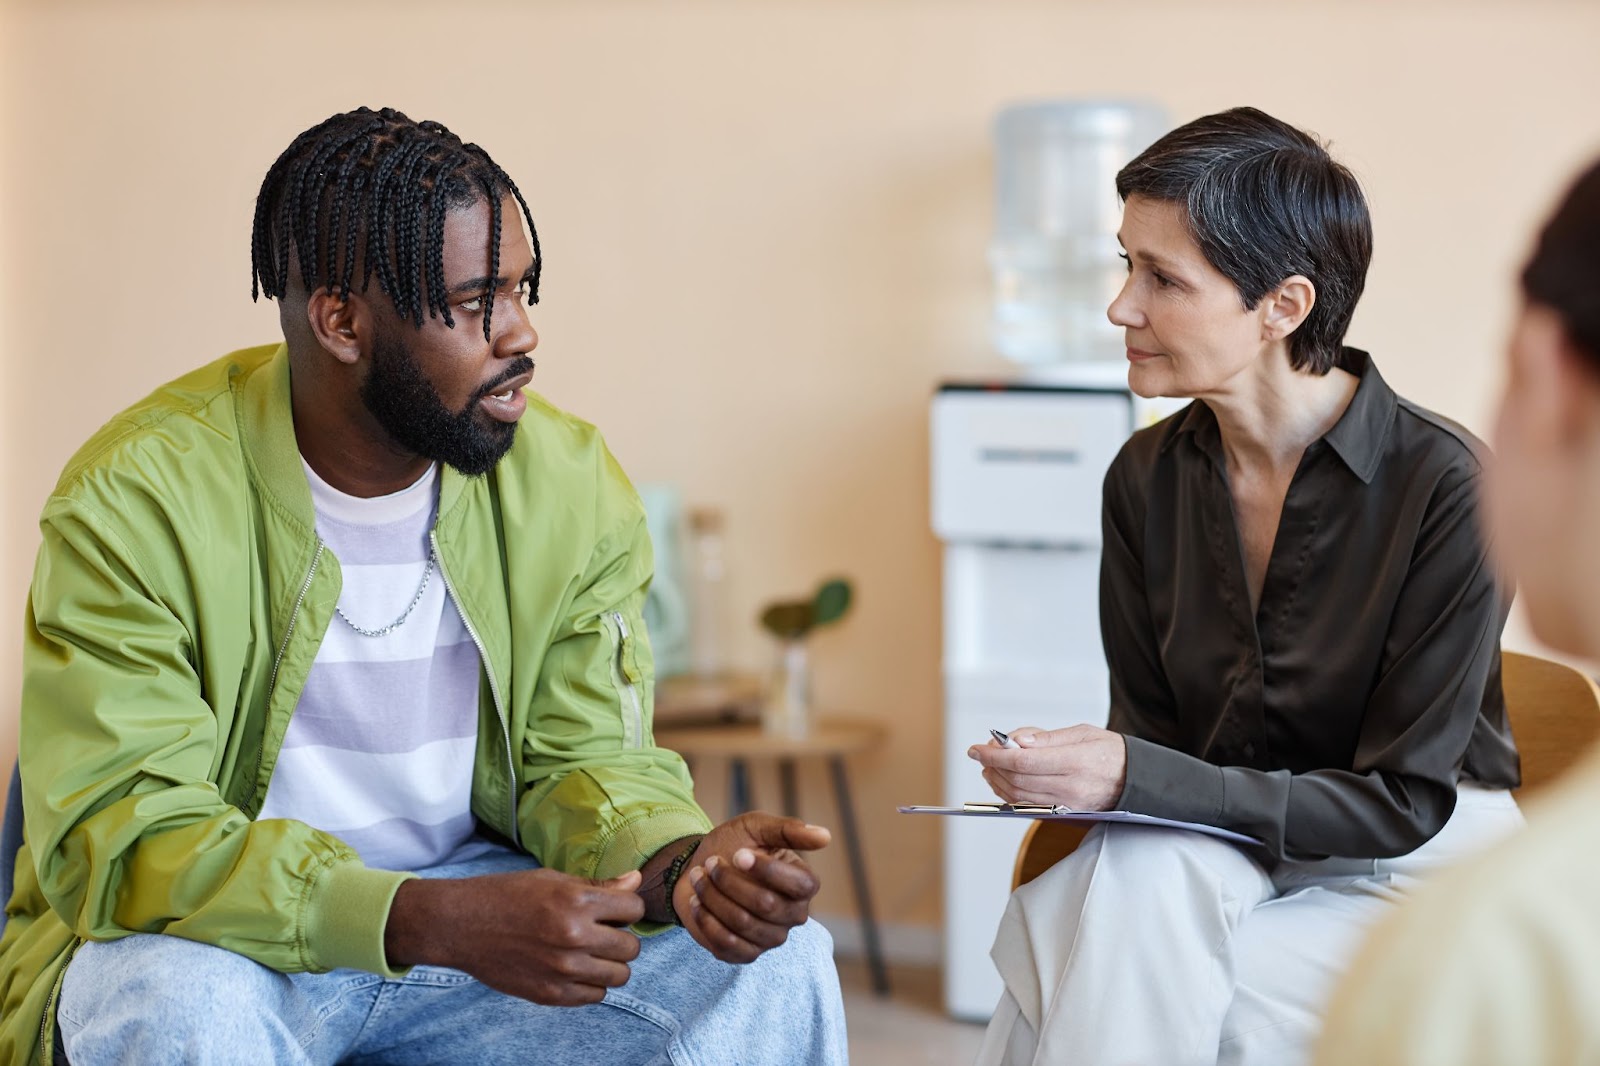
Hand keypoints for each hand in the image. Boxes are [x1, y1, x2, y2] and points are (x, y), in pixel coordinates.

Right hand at [385, 867, 645, 1006]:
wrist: (461, 924)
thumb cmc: (507, 895)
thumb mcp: (552, 879)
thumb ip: (598, 885)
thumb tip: (637, 880)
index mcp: (576, 901)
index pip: (634, 909)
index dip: (626, 907)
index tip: (614, 909)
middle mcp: (574, 936)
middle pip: (632, 946)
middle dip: (621, 937)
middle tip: (602, 931)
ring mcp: (563, 969)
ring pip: (620, 975)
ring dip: (610, 963)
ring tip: (591, 952)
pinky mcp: (550, 994)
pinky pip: (596, 995)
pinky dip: (592, 984)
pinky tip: (576, 969)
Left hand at [672, 812, 830, 963]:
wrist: (698, 869)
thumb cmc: (732, 846)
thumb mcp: (756, 828)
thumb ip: (788, 830)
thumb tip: (825, 836)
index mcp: (803, 884)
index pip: (800, 885)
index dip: (767, 870)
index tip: (738, 854)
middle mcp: (794, 915)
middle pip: (766, 904)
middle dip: (730, 881)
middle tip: (711, 863)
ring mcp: (771, 938)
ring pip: (742, 923)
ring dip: (713, 896)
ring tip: (700, 877)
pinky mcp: (746, 954)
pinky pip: (726, 944)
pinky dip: (706, 919)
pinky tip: (697, 902)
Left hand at [968, 724, 1127, 810]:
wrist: (1136, 780)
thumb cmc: (1110, 751)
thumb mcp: (1082, 733)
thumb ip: (1047, 738)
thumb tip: (1016, 741)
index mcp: (1075, 762)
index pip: (1024, 762)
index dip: (995, 755)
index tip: (977, 748)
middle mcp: (1070, 788)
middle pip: (1018, 781)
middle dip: (993, 766)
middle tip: (982, 752)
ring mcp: (1067, 805)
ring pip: (1019, 798)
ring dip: (997, 781)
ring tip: (988, 766)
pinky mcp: (1064, 815)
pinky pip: (1028, 807)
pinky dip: (1009, 795)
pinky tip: (1002, 781)